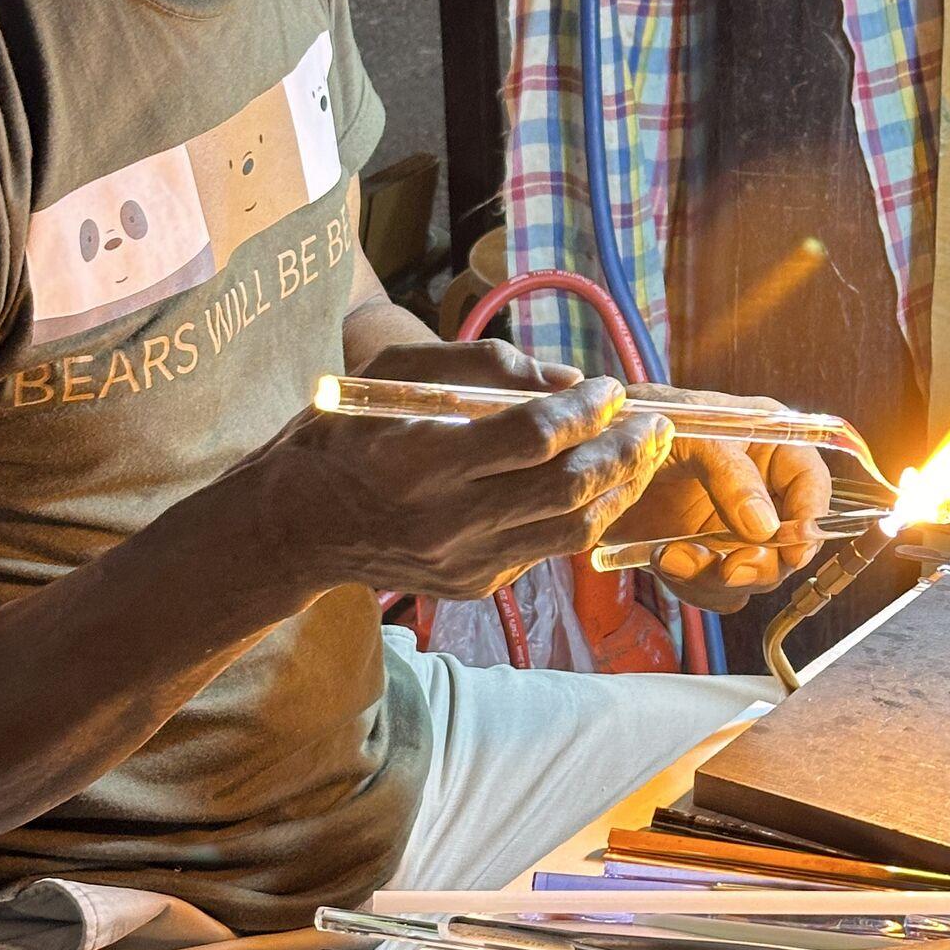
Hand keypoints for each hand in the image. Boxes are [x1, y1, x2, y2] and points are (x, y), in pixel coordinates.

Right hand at [254, 338, 673, 600]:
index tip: (610, 388)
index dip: (583, 411)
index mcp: (419, 461)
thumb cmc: (342, 433)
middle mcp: (446, 521)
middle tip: (653, 423)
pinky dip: (585, 512)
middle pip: (565, 489)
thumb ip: (481, 366)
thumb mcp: (394, 373)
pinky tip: (603, 483)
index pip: (530, 437)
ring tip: (646, 454)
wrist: (295, 529)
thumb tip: (567, 381)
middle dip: (623, 452)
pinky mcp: (476, 584)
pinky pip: (548, 547)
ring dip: (622, 489)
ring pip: (573, 530)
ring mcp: (464, 562)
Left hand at [601, 386, 833, 611]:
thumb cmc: (639, 421)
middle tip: (728, 568)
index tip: (792, 549)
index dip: (810, 519)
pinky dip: (692, 584)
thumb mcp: (689, 433)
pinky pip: (717, 589)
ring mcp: (731, 526)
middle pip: (790, 543)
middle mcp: (759, 488)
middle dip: (759, 562)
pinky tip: (662, 558)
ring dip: (716, 577)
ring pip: (753, 573)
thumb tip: (767, 527)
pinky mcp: (702, 554)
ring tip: (672, 556)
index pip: (812, 484)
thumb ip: (731, 474)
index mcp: (769, 443)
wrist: (583, 457)